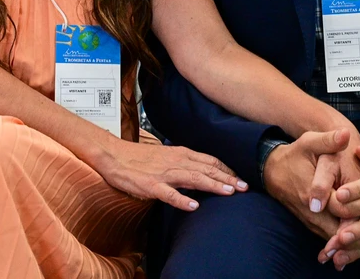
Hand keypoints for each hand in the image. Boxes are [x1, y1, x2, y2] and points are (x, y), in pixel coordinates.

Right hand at [94, 138, 246, 212]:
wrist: (114, 156)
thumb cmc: (140, 158)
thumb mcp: (167, 156)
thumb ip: (184, 163)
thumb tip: (202, 171)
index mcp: (180, 153)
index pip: (210, 160)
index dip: (227, 169)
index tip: (241, 178)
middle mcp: (176, 162)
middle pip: (207, 169)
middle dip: (227, 178)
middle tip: (245, 187)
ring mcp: (164, 174)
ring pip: (193, 178)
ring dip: (212, 185)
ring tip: (228, 192)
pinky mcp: (151, 186)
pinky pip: (168, 193)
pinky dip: (181, 199)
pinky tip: (193, 205)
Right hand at [264, 129, 356, 239]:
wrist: (274, 172)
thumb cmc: (295, 155)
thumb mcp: (309, 142)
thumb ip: (328, 140)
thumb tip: (344, 135)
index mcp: (313, 194)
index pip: (342, 207)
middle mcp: (314, 214)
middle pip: (344, 231)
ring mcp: (315, 223)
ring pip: (340, 242)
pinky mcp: (317, 227)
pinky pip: (336, 241)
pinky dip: (354, 247)